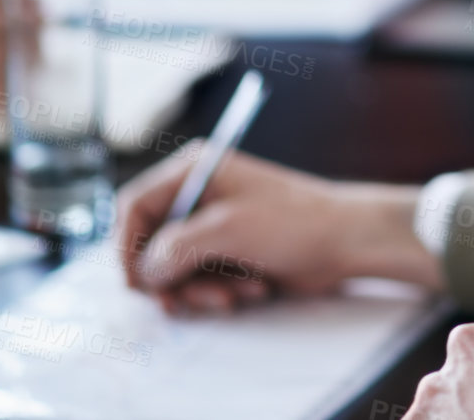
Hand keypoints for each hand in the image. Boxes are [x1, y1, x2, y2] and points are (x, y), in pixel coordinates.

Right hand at [116, 148, 441, 313]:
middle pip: (151, 245)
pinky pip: (200, 282)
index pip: (135, 206)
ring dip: (200, 291)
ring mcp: (213, 226)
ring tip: (235, 295)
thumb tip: (144, 272)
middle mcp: (199, 196)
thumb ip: (175, 248)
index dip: (127, 246)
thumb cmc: (293, 223)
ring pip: (175, 271)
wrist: (346, 242)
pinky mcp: (228, 253)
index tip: (135, 283)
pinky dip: (218, 293)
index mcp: (194, 171)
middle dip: (170, 279)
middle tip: (183, 303)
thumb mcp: (227, 230)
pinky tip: (252, 289)